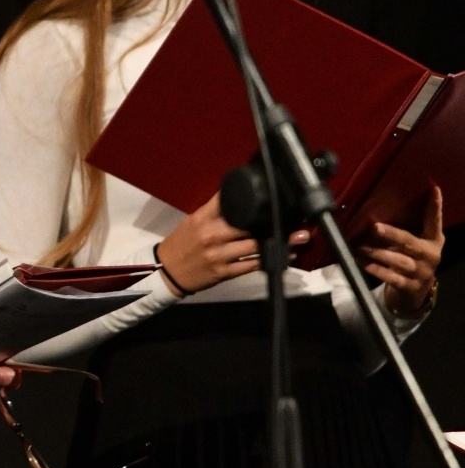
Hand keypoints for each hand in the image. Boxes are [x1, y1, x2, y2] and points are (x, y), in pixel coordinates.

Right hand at [157, 193, 310, 294]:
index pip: (227, 202)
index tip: (271, 194)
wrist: (167, 271)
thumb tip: (240, 201)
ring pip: (255, 246)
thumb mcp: (193, 222)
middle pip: (248, 225)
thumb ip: (214, 212)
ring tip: (300, 237)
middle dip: (272, 221)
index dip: (249, 197)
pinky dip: (271, 260)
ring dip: (280, 242)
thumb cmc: (181, 244)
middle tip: (297, 218)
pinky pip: (252, 265)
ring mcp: (219, 255)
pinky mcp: (224, 272)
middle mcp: (211, 235)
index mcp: (202, 218)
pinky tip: (286, 256)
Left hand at [363, 186, 443, 317]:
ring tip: (361, 246)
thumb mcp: (416, 243)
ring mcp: (421, 272)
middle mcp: (430, 255)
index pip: (435, 222)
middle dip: (392, 235)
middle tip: (375, 227)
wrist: (416, 291)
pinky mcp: (409, 286)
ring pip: (399, 261)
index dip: (435, 207)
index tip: (434, 190)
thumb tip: (376, 207)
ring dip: (378, 253)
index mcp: (434, 241)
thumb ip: (406, 228)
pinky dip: (376, 270)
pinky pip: (391, 278)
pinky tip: (363, 262)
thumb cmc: (412, 258)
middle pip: (410, 243)